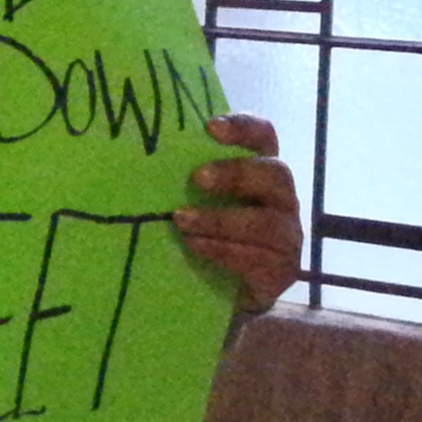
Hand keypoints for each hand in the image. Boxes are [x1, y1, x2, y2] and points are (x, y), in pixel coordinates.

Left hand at [175, 112, 303, 315]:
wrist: (217, 294)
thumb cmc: (204, 235)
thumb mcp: (192, 203)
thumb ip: (181, 181)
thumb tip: (135, 159)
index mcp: (260, 172)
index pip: (263, 137)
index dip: (244, 128)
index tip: (209, 127)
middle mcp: (280, 200)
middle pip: (275, 174)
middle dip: (236, 174)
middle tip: (196, 178)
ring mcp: (286, 236)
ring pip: (267, 222)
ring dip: (221, 220)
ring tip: (182, 220)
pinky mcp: (280, 271)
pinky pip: (258, 258)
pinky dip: (223, 250)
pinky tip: (195, 246)